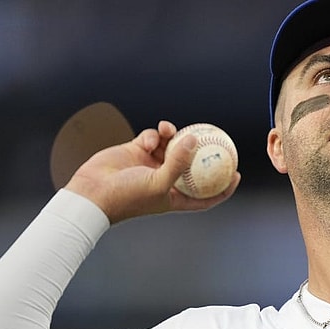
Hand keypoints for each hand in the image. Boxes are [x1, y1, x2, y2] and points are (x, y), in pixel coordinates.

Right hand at [64, 120, 240, 223]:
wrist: (92, 192)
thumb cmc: (127, 197)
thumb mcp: (158, 183)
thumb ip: (178, 162)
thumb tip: (192, 140)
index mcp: (174, 196)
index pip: (206, 195)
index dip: (223, 187)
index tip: (237, 174)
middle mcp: (165, 180)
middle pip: (192, 166)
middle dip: (203, 153)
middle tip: (216, 139)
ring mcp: (151, 165)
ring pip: (171, 146)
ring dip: (174, 137)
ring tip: (172, 131)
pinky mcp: (136, 151)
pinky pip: (152, 138)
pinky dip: (154, 134)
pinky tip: (154, 134)